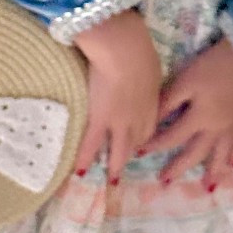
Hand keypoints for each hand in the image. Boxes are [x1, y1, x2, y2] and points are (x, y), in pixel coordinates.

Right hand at [73, 11, 163, 183]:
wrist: (124, 53)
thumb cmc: (139, 51)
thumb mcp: (151, 67)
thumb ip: (147, 77)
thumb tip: (144, 75)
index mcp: (152, 103)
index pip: (148, 128)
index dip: (142, 138)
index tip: (137, 144)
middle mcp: (138, 118)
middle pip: (136, 142)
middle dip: (131, 156)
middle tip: (126, 167)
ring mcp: (119, 122)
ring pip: (118, 150)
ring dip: (115, 166)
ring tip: (111, 180)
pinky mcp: (99, 120)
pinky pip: (91, 143)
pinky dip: (85, 158)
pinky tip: (81, 171)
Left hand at [152, 38, 232, 189]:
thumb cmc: (208, 68)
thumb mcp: (183, 82)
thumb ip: (167, 103)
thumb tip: (149, 122)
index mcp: (199, 119)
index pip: (173, 137)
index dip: (155, 145)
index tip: (140, 153)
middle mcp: (215, 128)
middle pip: (196, 153)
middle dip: (180, 168)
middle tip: (165, 182)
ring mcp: (229, 125)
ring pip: (220, 154)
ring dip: (213, 171)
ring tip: (207, 187)